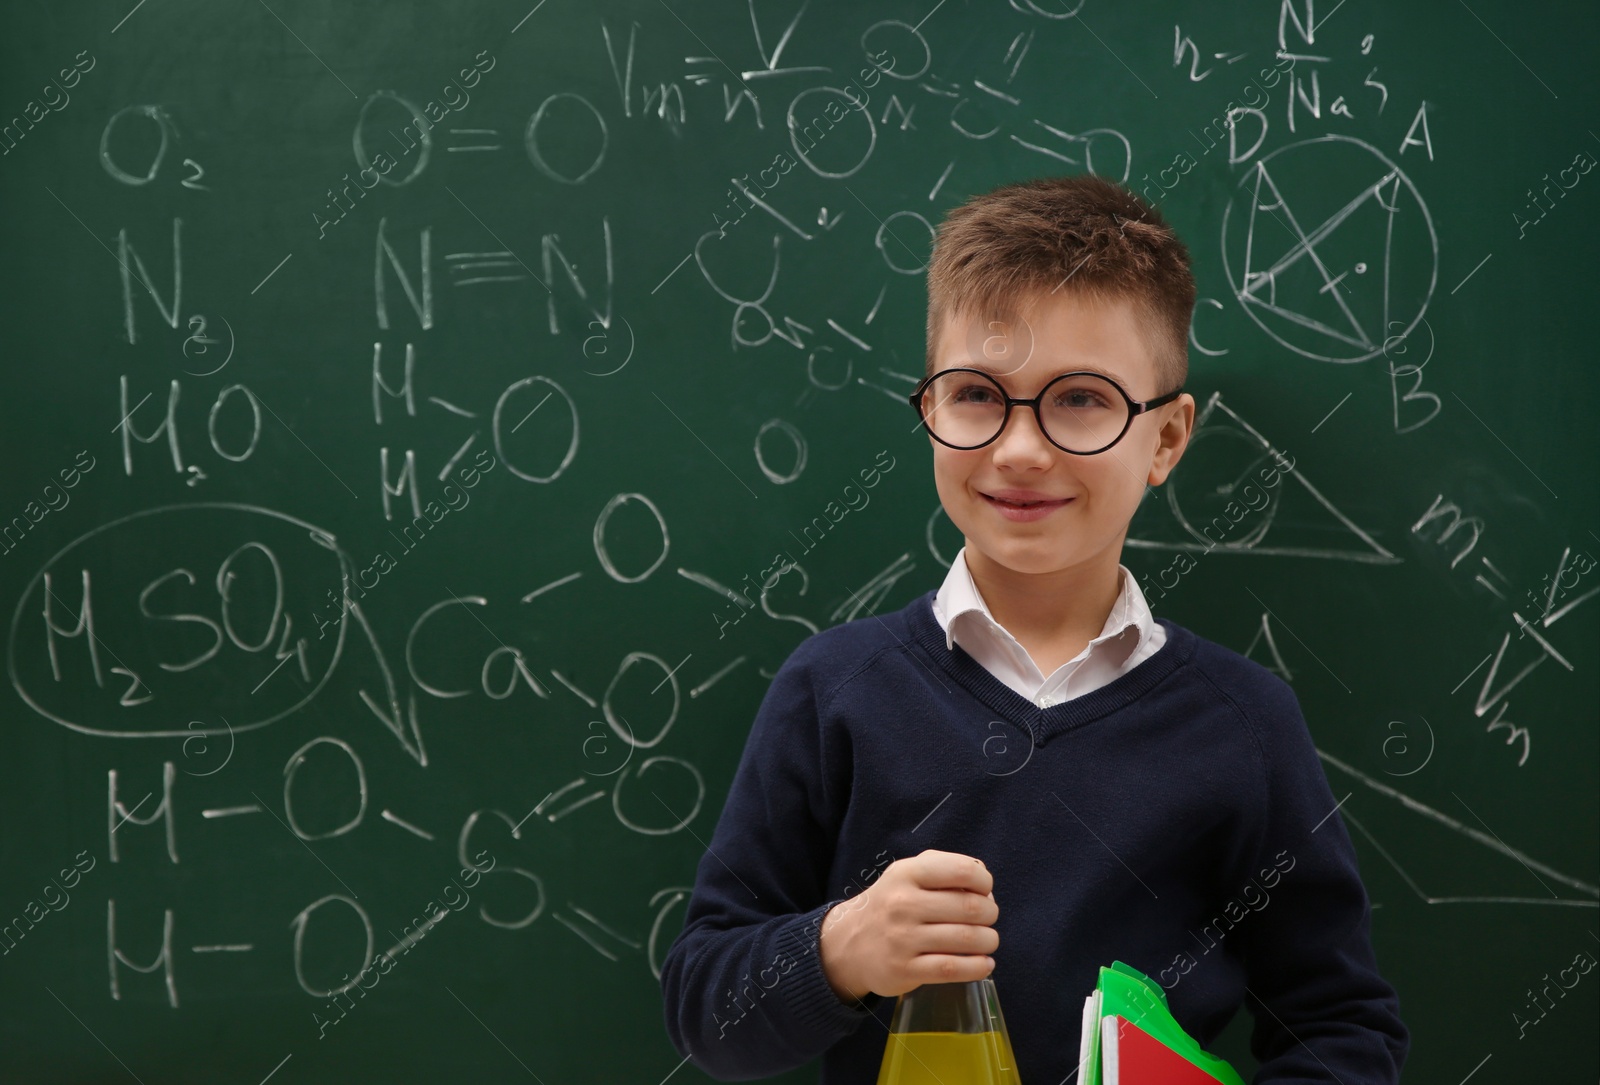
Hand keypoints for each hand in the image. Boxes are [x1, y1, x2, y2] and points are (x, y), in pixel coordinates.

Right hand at [818, 848, 997, 1002]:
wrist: (848, 944)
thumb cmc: (890, 905)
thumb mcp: (907, 874)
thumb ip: (944, 867)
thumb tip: (984, 885)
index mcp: (907, 873)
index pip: (962, 870)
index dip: (984, 881)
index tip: (985, 891)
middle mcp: (903, 904)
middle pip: (970, 907)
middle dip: (990, 913)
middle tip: (987, 919)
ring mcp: (902, 939)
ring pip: (966, 939)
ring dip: (988, 940)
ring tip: (987, 941)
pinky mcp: (904, 970)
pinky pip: (953, 969)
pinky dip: (978, 967)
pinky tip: (984, 964)